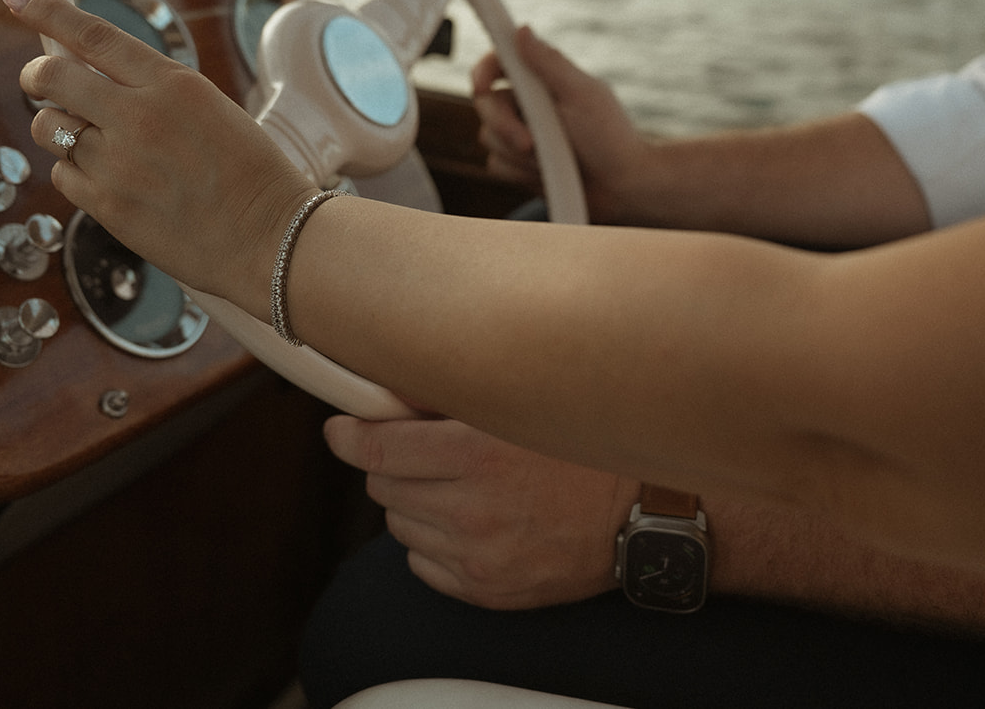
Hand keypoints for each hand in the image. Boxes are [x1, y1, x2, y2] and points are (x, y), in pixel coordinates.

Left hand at [5, 0, 314, 310]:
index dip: (45, 10)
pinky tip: (113, 182)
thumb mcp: (209, 107)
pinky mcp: (107, 206)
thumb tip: (87, 73)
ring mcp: (118, 163)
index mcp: (171, 83)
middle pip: (51, 77)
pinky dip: (76, 174)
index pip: (92, 34)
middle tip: (39, 82)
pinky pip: (62, 176)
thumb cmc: (250, 174)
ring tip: (98, 145)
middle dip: (35, 76)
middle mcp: (139, 116)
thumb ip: (150, 87)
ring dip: (60, 131)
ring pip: (49, 129)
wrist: (270, 237)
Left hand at [324, 414, 639, 609]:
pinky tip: (467, 522)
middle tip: (422, 451)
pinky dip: (433, 543)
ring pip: (399, 526)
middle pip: (383, 488)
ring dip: (414, 504)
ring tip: (455, 486)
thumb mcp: (523, 403)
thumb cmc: (585, 447)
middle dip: (393, 465)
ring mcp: (479, 556)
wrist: (642, 512)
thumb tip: (387, 395)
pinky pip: (423, 564)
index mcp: (479, 452)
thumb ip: (451, 397)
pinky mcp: (488, 589)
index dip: (349, 435)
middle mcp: (473, 509)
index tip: (341, 429)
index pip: (378, 449)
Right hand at [471, 26, 647, 222]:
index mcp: (543, 79)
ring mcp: (521, 133)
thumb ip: (549, 63)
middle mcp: (528, 103)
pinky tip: (547, 175)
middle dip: (505, 126)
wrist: (622, 188)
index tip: (482, 86)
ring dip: (519, 154)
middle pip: (487, 104)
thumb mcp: (582, 95)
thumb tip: (522, 30)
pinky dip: (519, 173)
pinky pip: (496, 164)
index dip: (483, 71)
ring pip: (489, 137)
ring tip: (554, 161)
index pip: (499, 62)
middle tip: (529, 145)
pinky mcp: (518, 163)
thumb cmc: (610, 139)